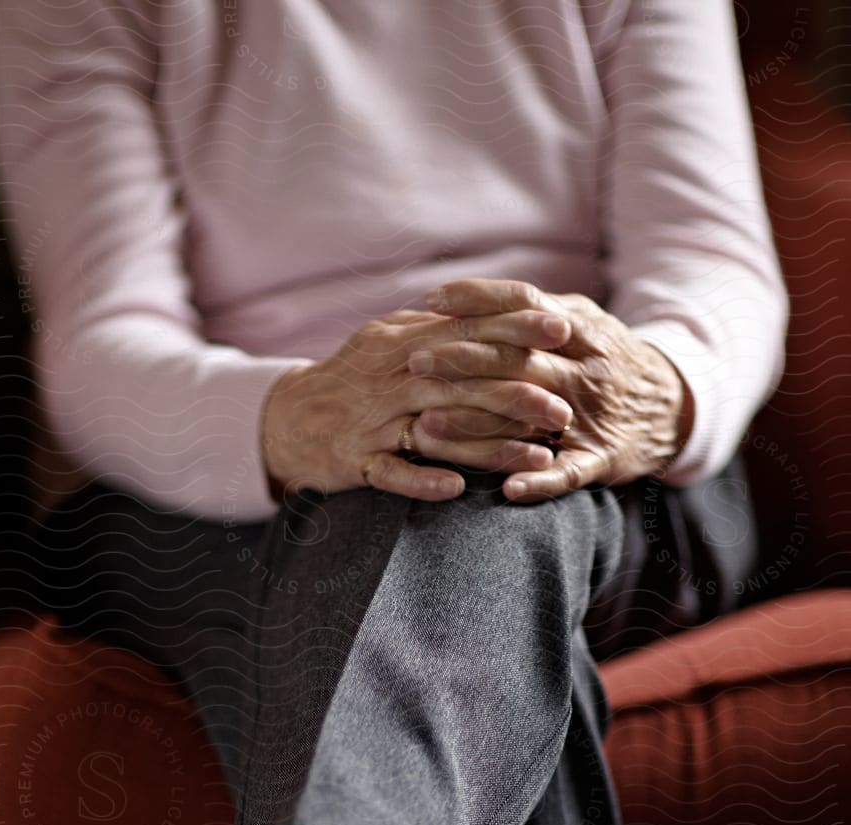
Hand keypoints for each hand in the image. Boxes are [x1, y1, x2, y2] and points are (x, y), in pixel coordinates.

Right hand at [260, 307, 577, 503]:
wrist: (287, 418)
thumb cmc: (353, 381)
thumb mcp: (392, 344)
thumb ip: (440, 330)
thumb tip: (499, 309)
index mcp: (403, 341)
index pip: (467, 328)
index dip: (515, 327)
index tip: (563, 328)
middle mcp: (390, 376)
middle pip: (461, 380)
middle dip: (516, 393)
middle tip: (563, 409)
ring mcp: (372, 420)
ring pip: (436, 428)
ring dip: (488, 444)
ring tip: (535, 456)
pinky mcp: (354, 459)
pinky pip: (391, 471)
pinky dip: (422, 479)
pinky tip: (456, 488)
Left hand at [407, 280, 695, 501]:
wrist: (675, 406)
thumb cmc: (609, 360)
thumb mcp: (584, 322)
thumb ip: (535, 311)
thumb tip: (465, 300)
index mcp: (580, 330)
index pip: (524, 304)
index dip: (477, 300)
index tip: (431, 300)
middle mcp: (585, 369)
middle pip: (517, 359)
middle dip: (461, 359)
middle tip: (414, 361)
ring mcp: (593, 416)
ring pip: (530, 416)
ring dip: (476, 424)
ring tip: (426, 428)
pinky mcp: (603, 458)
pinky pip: (569, 472)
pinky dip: (540, 480)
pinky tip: (508, 489)